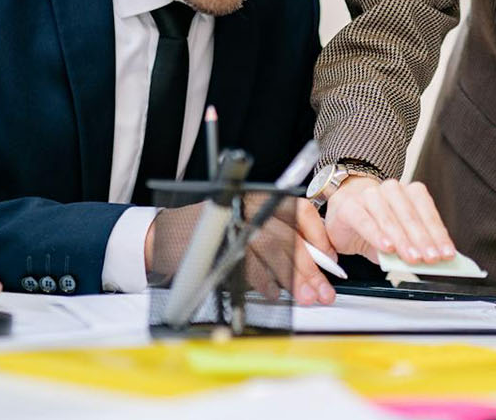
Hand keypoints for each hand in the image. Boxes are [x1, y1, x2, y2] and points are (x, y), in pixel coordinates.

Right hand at [145, 198, 335, 305]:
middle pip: (289, 236)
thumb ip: (279, 240)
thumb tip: (314, 265)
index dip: (319, 236)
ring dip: (292, 278)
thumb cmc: (211, 235)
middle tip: (323, 291)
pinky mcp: (217, 242)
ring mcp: (232, 222)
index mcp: (259, 198)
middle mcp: (248, 205)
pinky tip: (275, 294)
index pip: (300, 211)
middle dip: (310, 267)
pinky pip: (249, 265)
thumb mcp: (248, 227)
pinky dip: (264, 282)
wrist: (164, 237)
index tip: (331, 259)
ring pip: (273, 250)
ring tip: (305, 297)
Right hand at [323, 175, 453, 264]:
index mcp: (408, 192)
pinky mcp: (350, 206)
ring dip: (403, 240)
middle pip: (410, 216)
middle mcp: (391, 190)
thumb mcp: (398, 237)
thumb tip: (430, 261)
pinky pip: (365, 221)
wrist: (343, 212)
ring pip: (389, 218)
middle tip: (431, 258)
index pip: (427, 211)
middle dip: (423, 240)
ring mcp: (369, 195)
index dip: (438, 234)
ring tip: (412, 257)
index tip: (446, 253)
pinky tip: (387, 248)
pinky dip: (377, 235)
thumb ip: (413, 245)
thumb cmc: (375, 225)